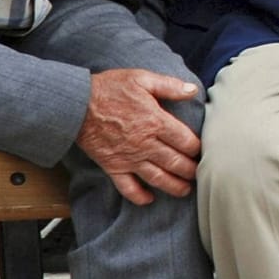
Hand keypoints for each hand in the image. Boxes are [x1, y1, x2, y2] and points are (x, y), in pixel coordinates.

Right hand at [76, 69, 202, 205]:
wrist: (75, 104)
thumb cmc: (109, 89)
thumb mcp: (141, 78)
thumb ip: (169, 85)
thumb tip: (193, 90)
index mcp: (155, 122)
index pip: (186, 141)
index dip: (198, 148)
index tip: (203, 150)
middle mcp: (145, 144)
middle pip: (176, 163)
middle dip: (191, 170)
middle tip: (200, 173)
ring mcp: (129, 158)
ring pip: (158, 178)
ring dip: (174, 187)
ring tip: (185, 190)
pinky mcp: (113, 166)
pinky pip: (128, 188)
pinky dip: (139, 196)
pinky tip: (149, 199)